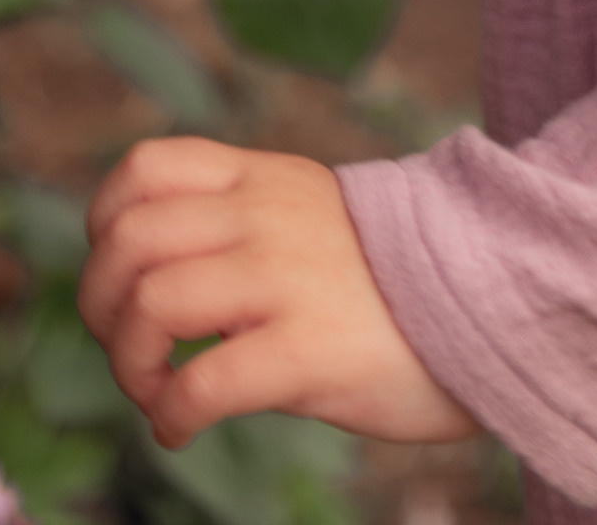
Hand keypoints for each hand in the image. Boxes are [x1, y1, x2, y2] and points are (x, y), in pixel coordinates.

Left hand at [79, 134, 480, 451]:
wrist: (496, 304)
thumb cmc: (395, 283)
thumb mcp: (312, 217)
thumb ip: (244, 224)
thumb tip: (157, 276)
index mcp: (264, 180)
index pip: (146, 169)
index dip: (104, 224)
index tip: (118, 274)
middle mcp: (265, 218)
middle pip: (129, 239)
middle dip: (100, 303)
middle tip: (129, 351)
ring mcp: (285, 280)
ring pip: (152, 304)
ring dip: (129, 364)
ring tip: (155, 392)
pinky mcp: (307, 351)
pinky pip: (202, 382)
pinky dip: (170, 414)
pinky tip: (181, 428)